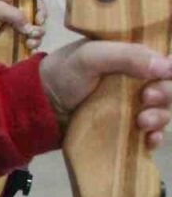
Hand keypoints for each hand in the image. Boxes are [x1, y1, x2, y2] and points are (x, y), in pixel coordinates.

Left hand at [0, 1, 45, 50]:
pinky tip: (29, 49)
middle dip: (40, 27)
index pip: (37, 4)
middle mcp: (22, 16)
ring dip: (37, 39)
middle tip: (34, 33)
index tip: (38, 19)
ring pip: (37, 33)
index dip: (41, 11)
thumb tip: (30, 29)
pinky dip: (32, 47)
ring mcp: (21, 30)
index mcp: (18, 3)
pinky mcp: (18, 42)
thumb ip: (14, 15)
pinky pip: (31, 44)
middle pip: (40, 20)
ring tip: (30, 43)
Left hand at [39, 40, 171, 147]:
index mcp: (130, 57)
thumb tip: (168, 66)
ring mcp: (131, 105)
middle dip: (166, 93)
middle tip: (147, 98)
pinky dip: (155, 138)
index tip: (162, 74)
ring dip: (161, 116)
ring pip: (162, 111)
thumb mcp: (90, 57)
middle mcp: (135, 80)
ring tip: (142, 121)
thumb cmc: (62, 74)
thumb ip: (126, 56)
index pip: (164, 61)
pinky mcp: (124, 127)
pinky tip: (149, 140)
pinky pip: (150, 134)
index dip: (169, 68)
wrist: (37, 108)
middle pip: (168, 87)